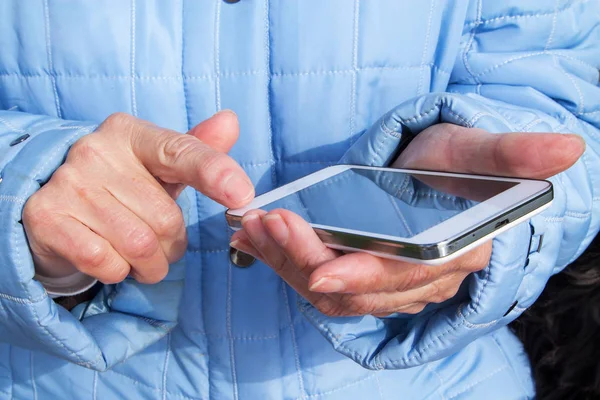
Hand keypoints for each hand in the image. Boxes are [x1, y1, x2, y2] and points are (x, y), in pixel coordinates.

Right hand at [24, 111, 253, 283]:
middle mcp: (95, 152)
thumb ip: (197, 150)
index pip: (180, 152)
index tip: (242, 195)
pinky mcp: (47, 217)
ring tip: (139, 256)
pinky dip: (119, 272)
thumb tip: (230, 121)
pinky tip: (111, 258)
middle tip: (160, 243)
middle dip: (173, 244)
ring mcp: (68, 184)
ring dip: (150, 264)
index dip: (215, 173)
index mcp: (129, 133)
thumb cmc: (121, 187)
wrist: (54, 206)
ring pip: (140, 245)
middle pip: (166, 219)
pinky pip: (108, 263)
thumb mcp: (159, 167)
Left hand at [231, 124, 584, 315]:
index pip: (406, 277)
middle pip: (358, 289)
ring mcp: (385, 285)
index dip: (365, 277)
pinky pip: (317, 282)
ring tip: (253, 228)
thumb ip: (514, 151)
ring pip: (331, 292)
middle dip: (308, 261)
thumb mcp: (478, 149)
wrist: (434, 175)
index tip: (321, 269)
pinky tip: (257, 238)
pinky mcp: (359, 278)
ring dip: (287, 263)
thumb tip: (570, 149)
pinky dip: (284, 262)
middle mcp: (417, 281)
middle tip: (268, 224)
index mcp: (451, 254)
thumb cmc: (455, 162)